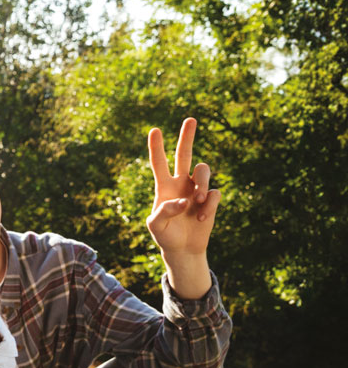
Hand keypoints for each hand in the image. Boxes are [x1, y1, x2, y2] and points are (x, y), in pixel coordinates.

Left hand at [146, 118, 220, 256]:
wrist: (183, 249)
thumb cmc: (165, 236)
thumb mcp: (156, 226)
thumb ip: (164, 212)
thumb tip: (182, 201)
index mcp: (164, 186)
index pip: (159, 163)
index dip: (157, 147)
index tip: (154, 130)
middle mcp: (180, 183)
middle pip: (185, 154)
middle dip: (187, 137)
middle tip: (190, 119)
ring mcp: (196, 189)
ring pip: (203, 170)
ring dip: (201, 183)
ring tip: (197, 201)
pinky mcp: (210, 199)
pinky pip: (214, 192)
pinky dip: (209, 205)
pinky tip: (202, 218)